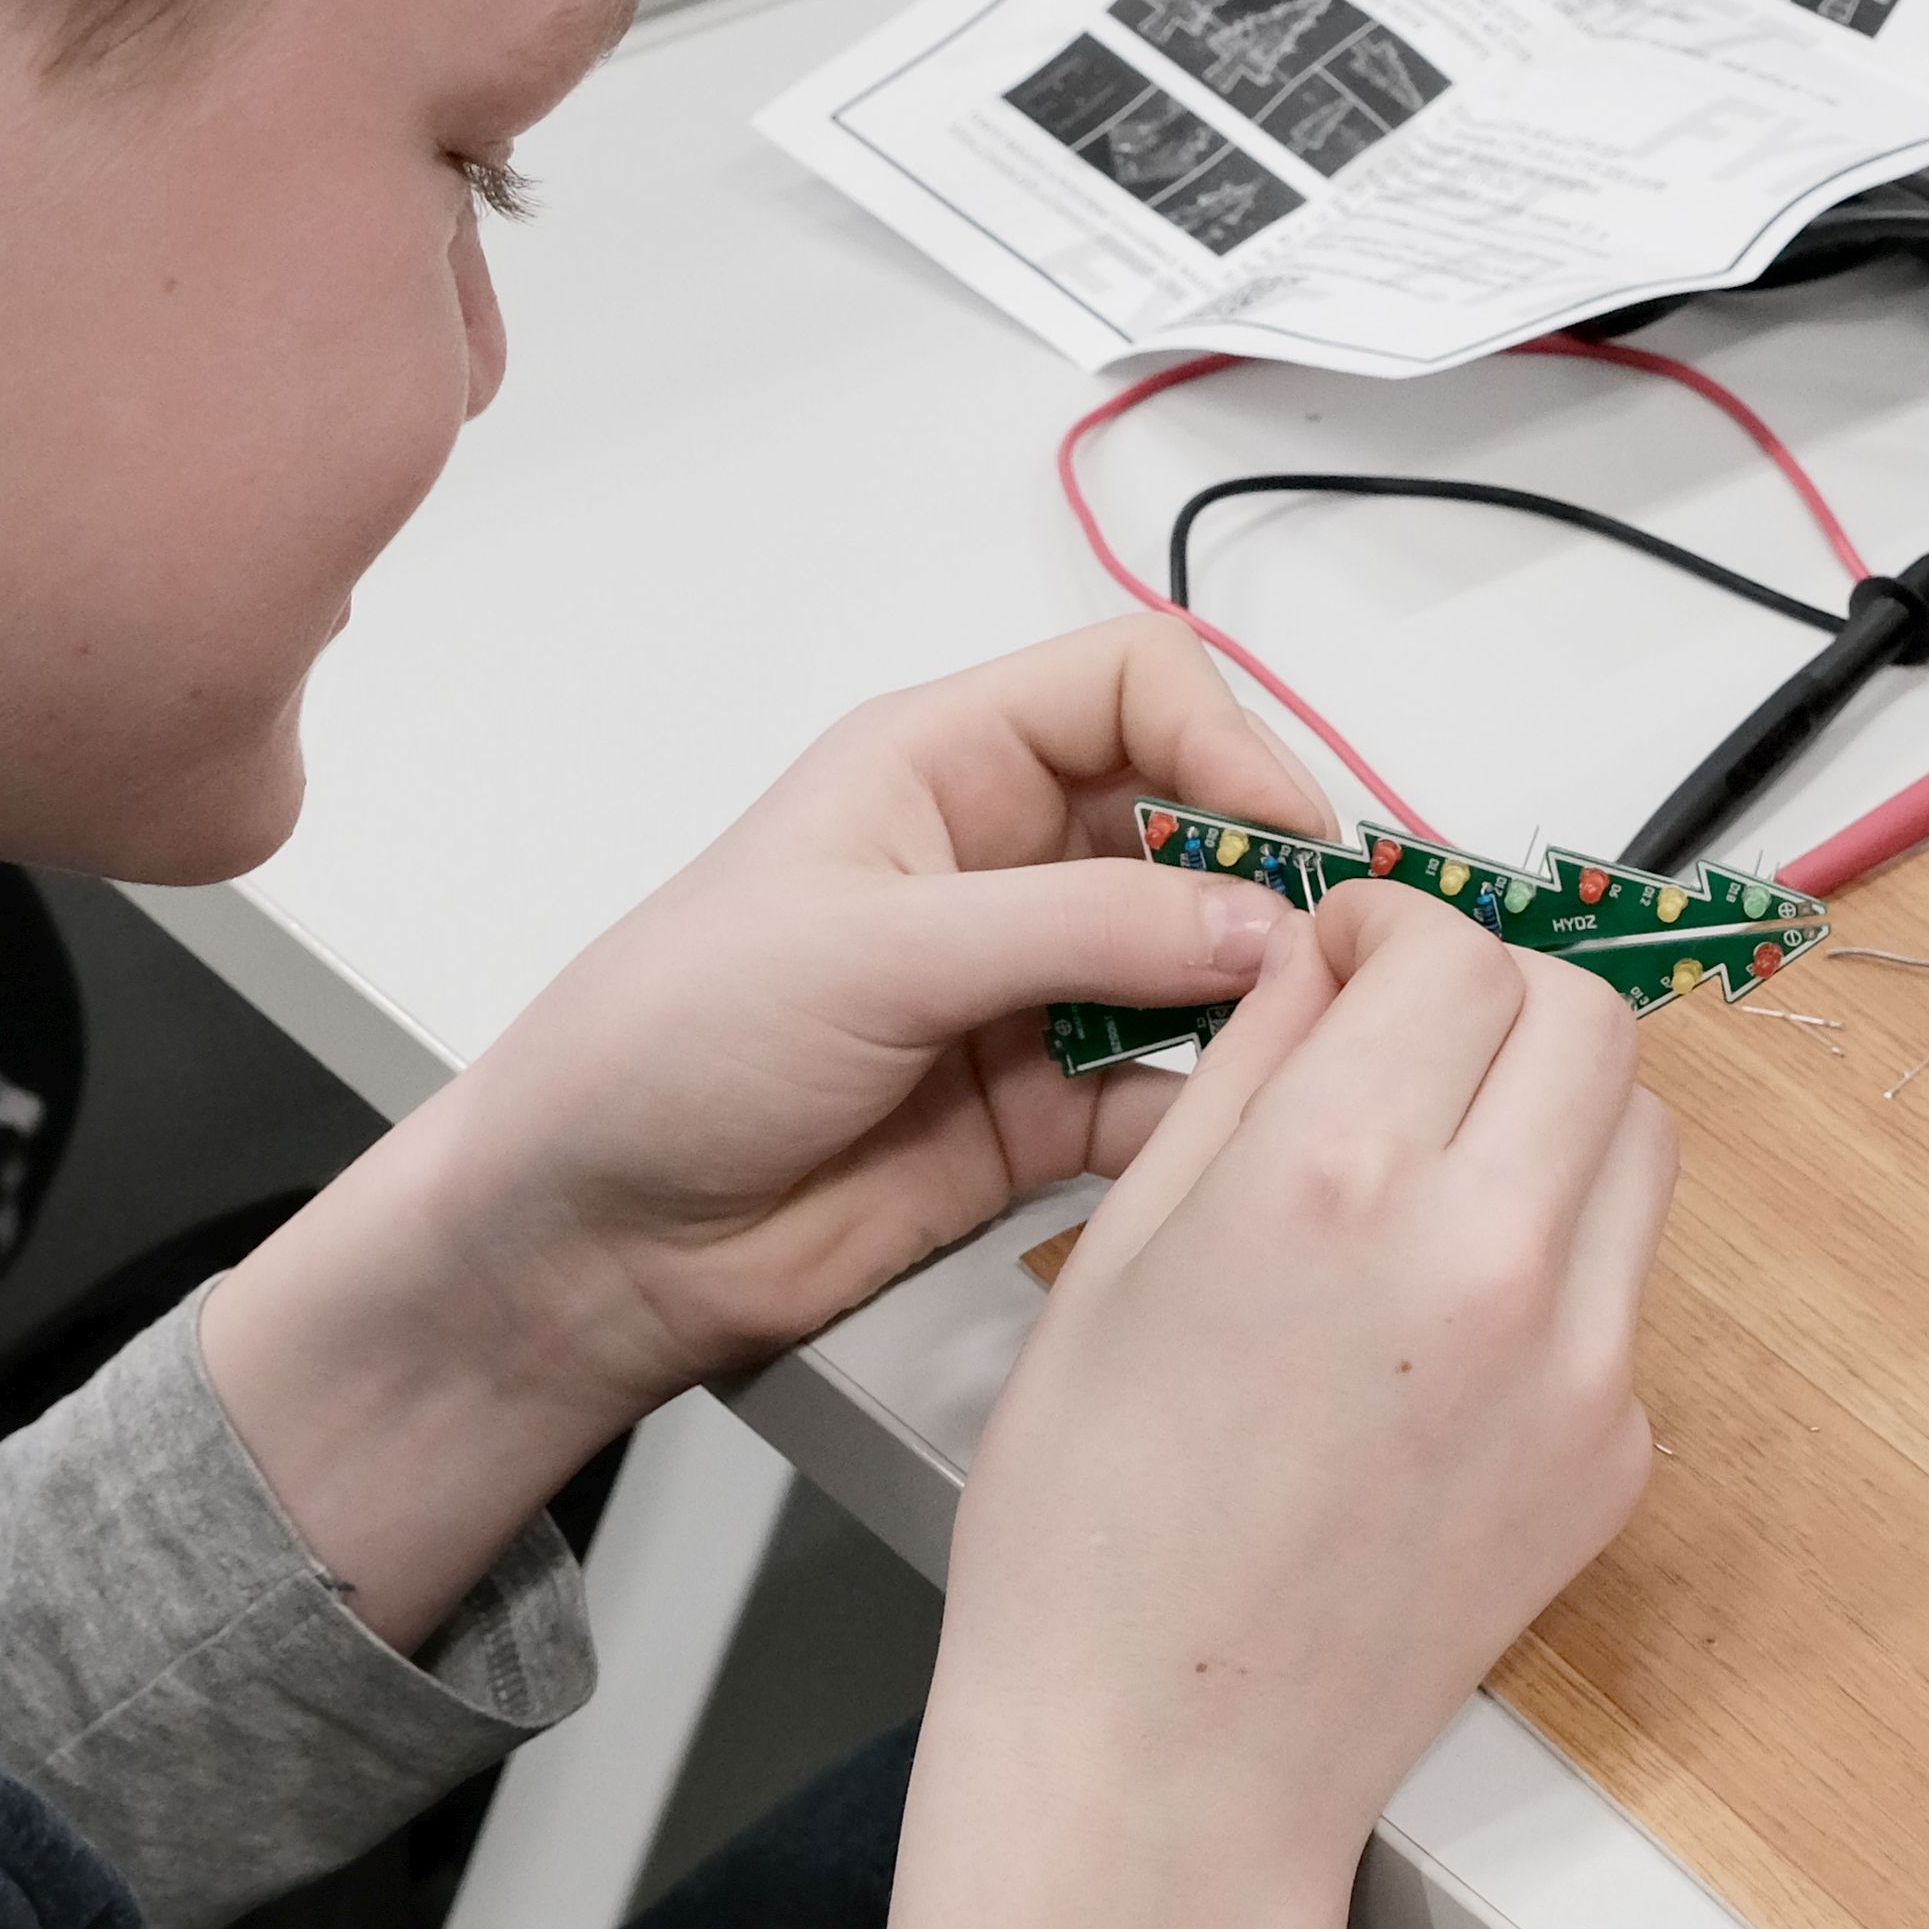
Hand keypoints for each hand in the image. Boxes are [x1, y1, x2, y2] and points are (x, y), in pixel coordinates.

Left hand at [202, 617, 1327, 1639]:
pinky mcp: (1039, 1117)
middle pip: (1190, 825)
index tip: (1289, 840)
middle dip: (1270, 878)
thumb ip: (1076, 928)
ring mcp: (1027, 992)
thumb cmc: (669, 1045)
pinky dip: (1216, 1110)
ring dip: (1260, 998)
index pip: (1134, 688)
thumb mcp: (873, 948)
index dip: (1228, 745)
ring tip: (1312, 1050)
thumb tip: (1258, 920)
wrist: (588, 1240)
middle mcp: (999, 864)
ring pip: (1198, 964)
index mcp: (940, 766)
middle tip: (1340, 955)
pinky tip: (1239, 1139)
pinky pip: (1168, 1094)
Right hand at [928, 872, 1679, 1911]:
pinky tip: (1437, 1333)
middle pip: (1584, 1022)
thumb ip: (1243, 1079)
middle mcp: (1486, 1252)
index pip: (1456, 956)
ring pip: (1638, 1140)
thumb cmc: (1090, 1531)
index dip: (1401, 931)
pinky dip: (1552, 1260)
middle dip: (1497, 999)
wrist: (1163, 1766)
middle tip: (1410, 1041)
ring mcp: (1578, 1363)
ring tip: (1439, 1169)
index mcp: (1335, 1179)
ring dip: (1553, 1111)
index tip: (1356, 959)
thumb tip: (1318, 965)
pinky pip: (1621, 1287)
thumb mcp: (1117, 1256)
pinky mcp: (1614, 1454)